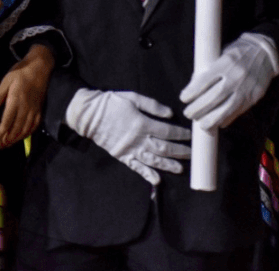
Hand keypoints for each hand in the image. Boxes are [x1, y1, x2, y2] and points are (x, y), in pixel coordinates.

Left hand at [0, 44, 54, 147]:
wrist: (40, 67)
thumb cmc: (20, 72)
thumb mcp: (6, 80)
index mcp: (16, 100)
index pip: (7, 121)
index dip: (0, 133)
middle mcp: (26, 108)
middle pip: (16, 128)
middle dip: (7, 139)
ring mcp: (34, 110)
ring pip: (25, 129)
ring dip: (16, 139)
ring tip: (7, 144)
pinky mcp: (40, 109)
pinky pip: (34, 126)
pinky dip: (27, 134)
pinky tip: (21, 137)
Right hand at [65, 89, 191, 184]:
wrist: (88, 114)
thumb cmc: (110, 103)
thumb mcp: (131, 97)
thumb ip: (151, 105)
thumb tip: (170, 113)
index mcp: (141, 123)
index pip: (167, 131)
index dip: (180, 134)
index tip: (189, 135)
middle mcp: (138, 139)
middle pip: (163, 147)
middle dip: (179, 151)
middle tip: (190, 154)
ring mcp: (129, 149)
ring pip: (153, 160)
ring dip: (167, 165)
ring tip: (180, 169)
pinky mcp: (121, 156)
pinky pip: (136, 167)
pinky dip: (146, 174)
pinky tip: (156, 180)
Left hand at [181, 32, 278, 129]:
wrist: (265, 53)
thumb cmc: (237, 53)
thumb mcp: (221, 55)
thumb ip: (209, 70)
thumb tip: (193, 87)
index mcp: (224, 63)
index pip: (204, 81)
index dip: (192, 92)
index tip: (183, 98)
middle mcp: (235, 76)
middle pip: (214, 97)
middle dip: (198, 109)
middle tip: (188, 114)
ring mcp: (246, 88)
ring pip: (227, 108)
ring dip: (212, 119)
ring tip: (202, 124)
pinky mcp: (255, 96)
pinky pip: (239, 111)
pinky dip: (227, 119)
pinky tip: (218, 123)